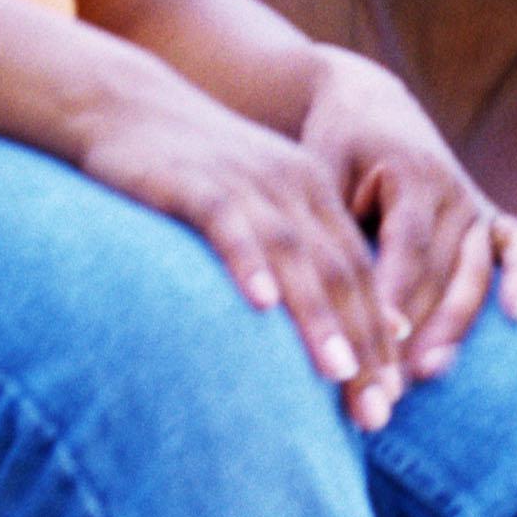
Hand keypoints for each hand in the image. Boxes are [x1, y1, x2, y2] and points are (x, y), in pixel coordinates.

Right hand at [74, 75, 406, 426]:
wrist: (123, 104)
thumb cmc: (188, 171)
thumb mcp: (253, 207)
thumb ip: (292, 256)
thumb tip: (323, 332)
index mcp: (314, 195)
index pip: (361, 275)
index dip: (380, 339)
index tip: (393, 401)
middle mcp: (292, 187)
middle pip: (342, 273)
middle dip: (365, 346)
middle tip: (380, 412)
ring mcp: (246, 182)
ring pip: (295, 254)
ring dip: (320, 317)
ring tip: (339, 373)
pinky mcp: (195, 180)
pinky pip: (228, 225)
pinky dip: (248, 263)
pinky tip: (259, 304)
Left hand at [300, 52, 516, 384]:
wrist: (368, 106)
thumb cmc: (331, 150)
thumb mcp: (319, 176)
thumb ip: (329, 231)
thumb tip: (317, 303)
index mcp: (411, 174)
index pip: (406, 247)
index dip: (393, 296)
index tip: (374, 340)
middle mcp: (452, 190)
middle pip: (442, 271)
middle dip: (416, 331)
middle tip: (388, 384)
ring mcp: (475, 204)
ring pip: (473, 272)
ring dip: (454, 325)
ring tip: (427, 372)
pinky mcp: (490, 215)